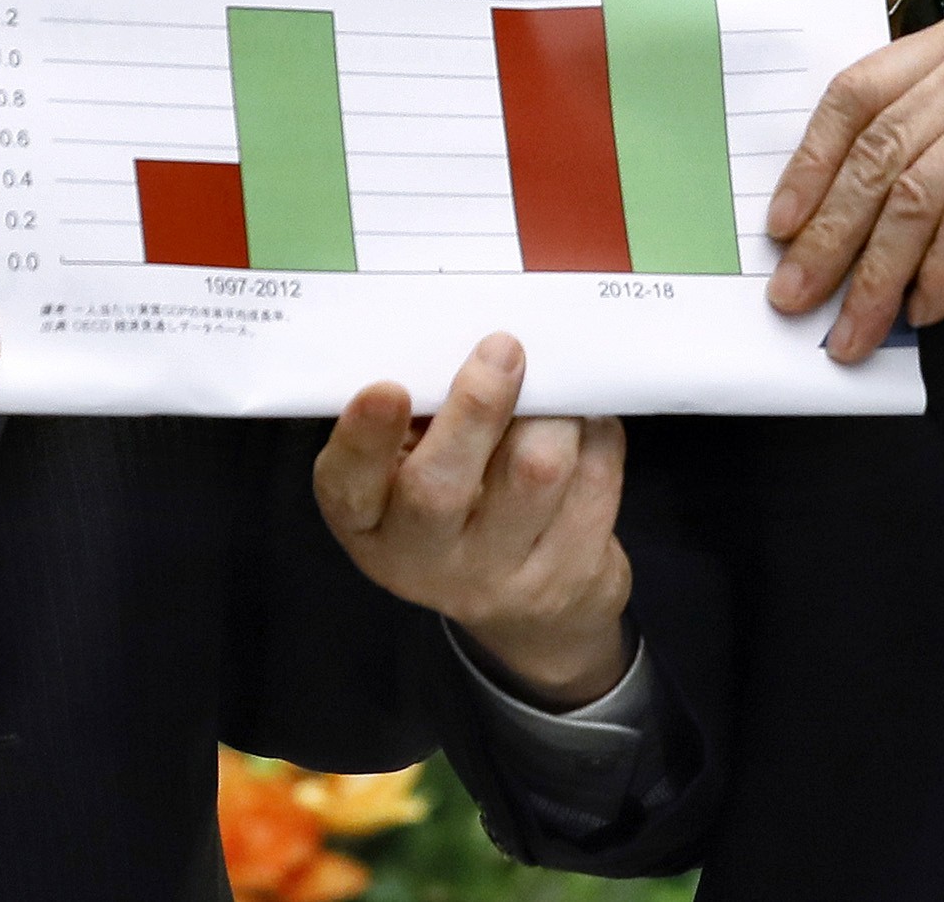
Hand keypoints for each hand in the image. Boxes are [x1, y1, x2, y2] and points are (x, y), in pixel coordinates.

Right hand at [313, 336, 633, 707]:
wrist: (525, 605)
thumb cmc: (457, 498)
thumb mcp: (412, 465)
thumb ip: (423, 412)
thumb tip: (463, 337)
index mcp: (370, 520)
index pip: (348, 485)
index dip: (364, 438)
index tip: (388, 389)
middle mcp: (425, 560)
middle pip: (440, 488)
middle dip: (475, 407)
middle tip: (502, 349)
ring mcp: (500, 578)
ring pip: (536, 472)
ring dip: (550, 410)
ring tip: (551, 382)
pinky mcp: (571, 575)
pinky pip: (595, 478)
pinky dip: (594, 431)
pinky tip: (581, 421)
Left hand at [767, 0, 943, 359]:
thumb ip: (928, 154)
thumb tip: (827, 220)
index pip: (861, 89)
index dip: (810, 160)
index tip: (779, 225)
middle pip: (882, 146)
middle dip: (831, 232)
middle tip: (797, 293)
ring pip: (919, 192)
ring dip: (877, 273)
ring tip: (855, 326)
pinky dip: (940, 276)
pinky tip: (926, 311)